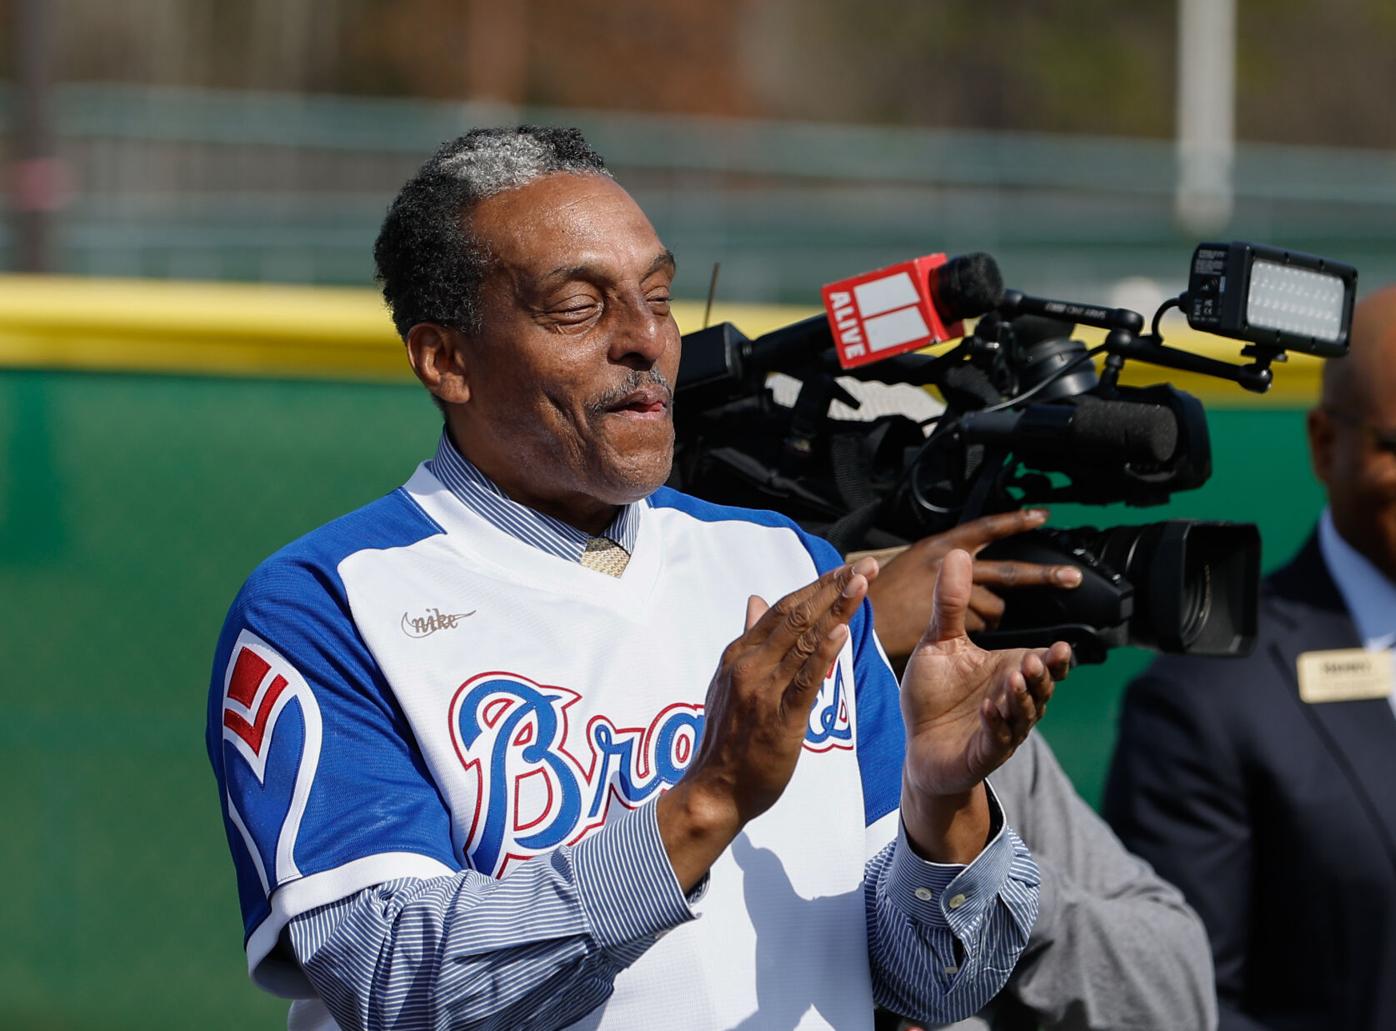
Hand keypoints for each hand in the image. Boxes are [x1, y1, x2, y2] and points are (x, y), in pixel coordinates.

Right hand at [657, 558, 876, 889]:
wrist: (714, 791)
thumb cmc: (727, 739)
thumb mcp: (730, 681)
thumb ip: (750, 640)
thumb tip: (755, 601)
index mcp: (740, 654)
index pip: (783, 609)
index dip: (817, 586)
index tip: (845, 568)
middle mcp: (749, 665)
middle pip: (796, 616)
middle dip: (833, 588)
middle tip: (865, 565)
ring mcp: (762, 691)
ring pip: (803, 641)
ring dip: (835, 609)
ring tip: (861, 583)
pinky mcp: (779, 719)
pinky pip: (804, 681)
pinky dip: (823, 654)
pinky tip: (842, 631)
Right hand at [864, 509, 1081, 662]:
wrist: (863, 623)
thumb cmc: (882, 596)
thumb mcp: (911, 564)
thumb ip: (944, 562)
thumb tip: (967, 564)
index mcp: (939, 546)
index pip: (986, 528)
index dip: (1015, 521)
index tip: (1042, 516)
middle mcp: (949, 567)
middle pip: (1009, 572)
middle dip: (1045, 575)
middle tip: (1072, 578)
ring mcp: (954, 598)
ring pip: (995, 608)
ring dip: (989, 616)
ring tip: (966, 619)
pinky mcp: (954, 624)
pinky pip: (978, 629)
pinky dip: (972, 633)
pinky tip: (953, 635)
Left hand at [899, 549, 1071, 860]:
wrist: (919, 744)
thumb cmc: (935, 694)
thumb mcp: (939, 642)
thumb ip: (950, 602)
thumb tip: (957, 553)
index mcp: (1009, 671)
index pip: (1045, 664)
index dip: (1057, 658)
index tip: (1064, 645)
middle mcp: (1014, 700)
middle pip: (1041, 689)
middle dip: (1041, 676)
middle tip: (1035, 661)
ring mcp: (1003, 728)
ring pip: (1023, 714)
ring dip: (1021, 698)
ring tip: (1013, 681)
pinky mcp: (984, 752)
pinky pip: (997, 738)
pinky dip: (995, 724)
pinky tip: (989, 709)